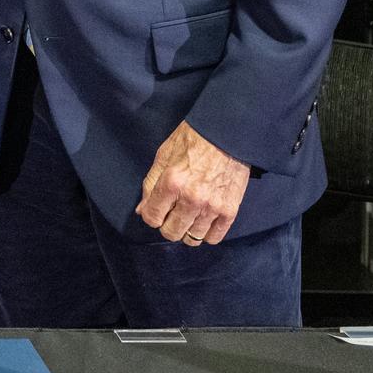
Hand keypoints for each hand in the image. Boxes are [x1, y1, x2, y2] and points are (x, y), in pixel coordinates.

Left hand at [136, 121, 250, 246]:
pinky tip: (203, 220)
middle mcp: (191, 199)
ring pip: (192, 238)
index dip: (151, 215)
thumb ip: (151, 184)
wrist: (227, 133)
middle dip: (167, 224)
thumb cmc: (193, 140)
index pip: (152, 218)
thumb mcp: (164, 155)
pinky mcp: (230, 211)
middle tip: (172, 213)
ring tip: (189, 215)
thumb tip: (142, 210)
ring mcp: (212, 207)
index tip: (156, 209)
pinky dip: (206, 233)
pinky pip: (213, 238)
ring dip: (187, 229)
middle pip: (171, 232)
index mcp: (172, 182)